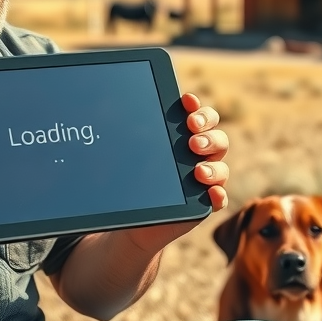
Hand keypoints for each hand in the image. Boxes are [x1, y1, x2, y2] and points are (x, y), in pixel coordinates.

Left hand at [124, 92, 229, 252]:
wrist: (133, 219)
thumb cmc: (132, 180)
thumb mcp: (125, 156)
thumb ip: (124, 136)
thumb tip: (100, 109)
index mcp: (184, 137)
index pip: (199, 117)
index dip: (196, 107)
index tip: (186, 101)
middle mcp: (199, 156)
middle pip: (217, 138)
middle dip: (208, 135)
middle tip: (192, 140)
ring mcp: (204, 179)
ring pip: (221, 167)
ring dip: (213, 166)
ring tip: (197, 170)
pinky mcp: (204, 203)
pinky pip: (218, 199)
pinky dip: (217, 195)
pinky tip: (211, 193)